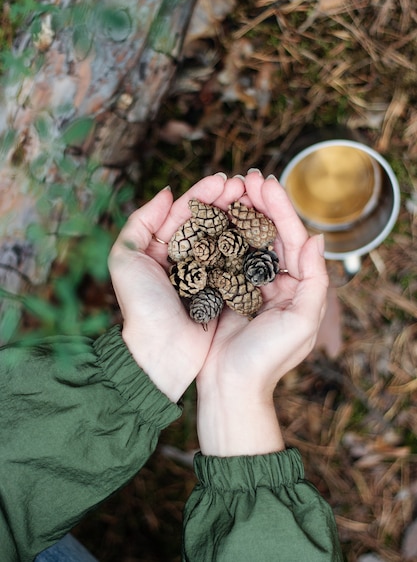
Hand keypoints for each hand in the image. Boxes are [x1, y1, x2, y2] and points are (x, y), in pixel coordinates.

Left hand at [108, 174, 244, 402]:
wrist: (161, 353)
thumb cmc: (141, 306)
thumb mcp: (125, 259)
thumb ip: (140, 221)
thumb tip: (167, 192)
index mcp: (164, 248)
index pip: (187, 213)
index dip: (204, 194)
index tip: (223, 180)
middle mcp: (188, 258)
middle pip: (211, 221)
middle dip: (227, 200)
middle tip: (245, 185)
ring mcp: (209, 274)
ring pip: (228, 238)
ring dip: (241, 217)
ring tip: (256, 200)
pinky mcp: (227, 290)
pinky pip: (240, 262)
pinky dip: (250, 245)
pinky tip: (261, 230)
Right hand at [196, 170, 328, 455]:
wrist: (230, 386)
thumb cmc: (268, 359)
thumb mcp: (302, 321)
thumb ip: (315, 279)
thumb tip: (318, 239)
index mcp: (297, 286)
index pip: (292, 238)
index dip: (280, 209)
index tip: (266, 183)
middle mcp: (275, 281)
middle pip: (269, 233)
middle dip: (260, 204)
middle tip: (248, 176)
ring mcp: (249, 283)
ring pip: (247, 239)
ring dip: (241, 213)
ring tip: (232, 187)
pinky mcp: (225, 288)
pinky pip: (226, 254)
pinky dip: (222, 233)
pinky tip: (214, 215)